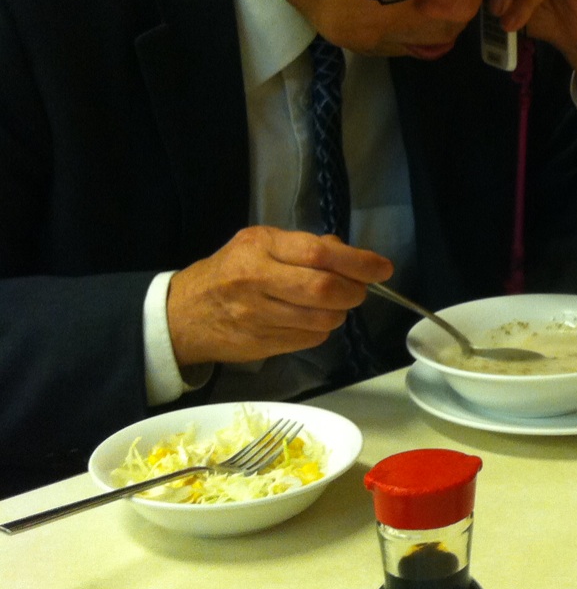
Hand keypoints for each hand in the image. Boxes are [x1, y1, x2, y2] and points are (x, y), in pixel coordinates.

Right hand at [167, 227, 391, 366]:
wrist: (183, 314)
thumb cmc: (229, 272)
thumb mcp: (260, 244)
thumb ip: (304, 246)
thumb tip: (350, 254)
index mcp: (260, 247)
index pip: (320, 254)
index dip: (358, 263)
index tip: (382, 268)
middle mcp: (257, 279)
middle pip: (325, 290)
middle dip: (354, 291)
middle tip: (359, 289)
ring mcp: (258, 315)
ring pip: (323, 319)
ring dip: (339, 313)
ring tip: (332, 304)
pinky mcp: (261, 344)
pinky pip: (310, 339)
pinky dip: (321, 330)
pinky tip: (309, 320)